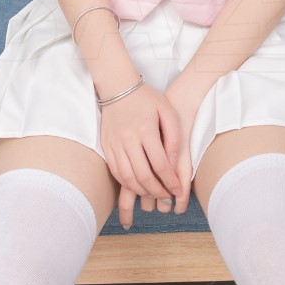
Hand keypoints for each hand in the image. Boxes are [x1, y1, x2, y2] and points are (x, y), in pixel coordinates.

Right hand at [99, 82, 188, 229]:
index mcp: (145, 130)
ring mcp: (114, 144)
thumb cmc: (147, 98)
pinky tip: (137, 186)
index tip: (178, 190)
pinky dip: (126, 183)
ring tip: (153, 194)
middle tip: (166, 197)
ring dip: (141, 191)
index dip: (170, 181)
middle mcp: (128, 139)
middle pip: (142, 176)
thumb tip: (173, 162)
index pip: (159, 164)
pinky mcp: (106, 147)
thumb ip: (173, 137)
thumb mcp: (168, 111)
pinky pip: (115, 172)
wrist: (118, 87)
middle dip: (156, 191)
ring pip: (126, 178)